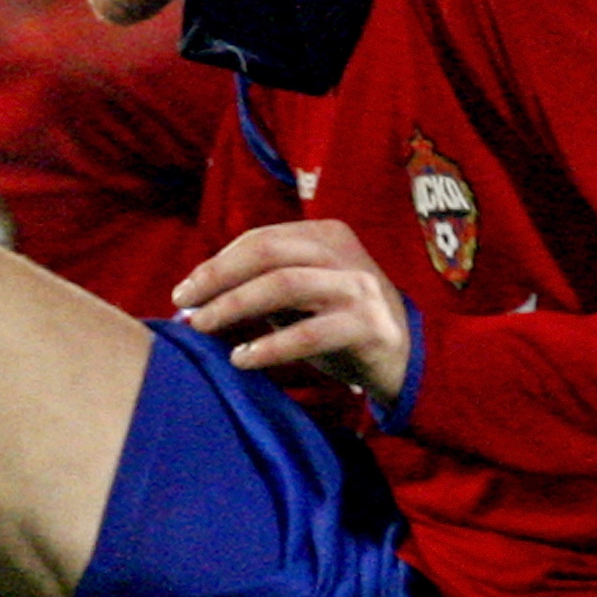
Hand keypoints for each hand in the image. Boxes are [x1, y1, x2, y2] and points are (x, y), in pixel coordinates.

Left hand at [173, 219, 413, 402]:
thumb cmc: (343, 326)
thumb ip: (263, 289)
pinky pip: (309, 332)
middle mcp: (342, 253)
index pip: (260, 239)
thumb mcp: (306, 296)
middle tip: (185, 305)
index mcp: (325, 235)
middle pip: (267, 251)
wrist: (411, 360)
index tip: (185, 291)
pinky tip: (242, 359)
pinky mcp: (368, 325)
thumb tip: (198, 300)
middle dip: (218, 277)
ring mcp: (358, 286)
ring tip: (203, 327)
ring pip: (284, 284)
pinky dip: (269, 346)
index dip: (217, 264)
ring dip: (235, 305)